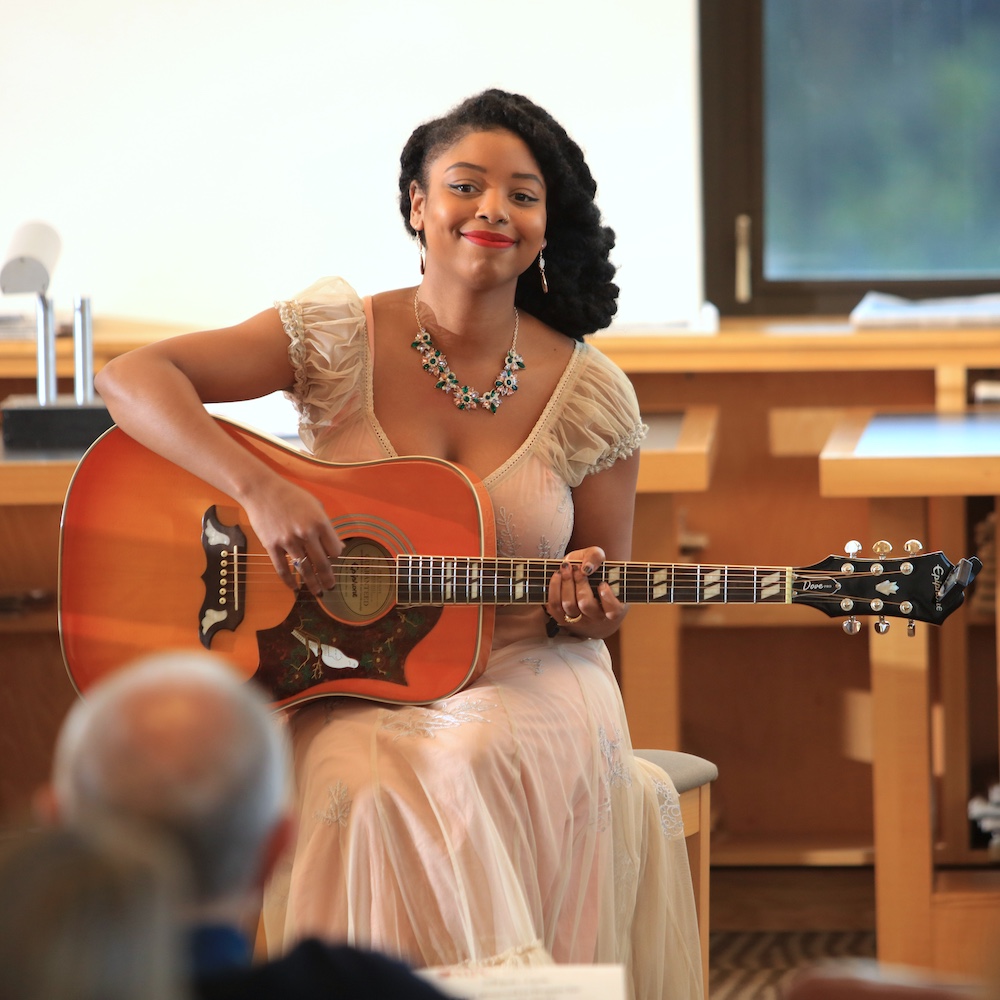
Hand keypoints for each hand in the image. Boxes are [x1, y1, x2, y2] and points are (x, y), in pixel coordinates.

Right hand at [242, 477, 342, 594]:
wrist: (262, 490)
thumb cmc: (291, 496)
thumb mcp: (316, 506)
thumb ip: (327, 527)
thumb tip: (338, 547)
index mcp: (320, 523)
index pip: (335, 550)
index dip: (336, 557)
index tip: (333, 560)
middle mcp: (306, 534)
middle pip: (322, 564)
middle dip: (328, 578)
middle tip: (331, 587)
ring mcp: (288, 541)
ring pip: (303, 569)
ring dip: (312, 584)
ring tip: (318, 592)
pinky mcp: (272, 546)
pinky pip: (282, 569)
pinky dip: (289, 581)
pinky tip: (294, 588)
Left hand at [545, 546, 628, 638]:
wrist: (574, 578)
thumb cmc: (589, 570)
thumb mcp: (594, 557)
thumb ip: (596, 556)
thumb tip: (587, 567)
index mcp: (612, 606)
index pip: (613, 610)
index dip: (607, 598)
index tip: (602, 584)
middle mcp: (595, 616)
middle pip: (586, 604)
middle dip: (580, 582)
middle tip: (577, 568)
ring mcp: (578, 619)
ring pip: (569, 605)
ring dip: (566, 583)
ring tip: (566, 568)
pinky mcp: (561, 617)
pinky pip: (555, 606)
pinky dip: (554, 588)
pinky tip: (557, 575)